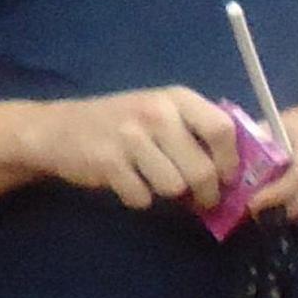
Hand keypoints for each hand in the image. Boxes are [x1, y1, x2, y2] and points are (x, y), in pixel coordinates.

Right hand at [33, 86, 238, 211]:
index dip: (231, 160)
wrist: (57, 129)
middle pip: (201, 168)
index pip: (222, 129)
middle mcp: (156, 113)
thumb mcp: (162, 111)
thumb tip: (239, 165)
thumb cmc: (123, 123)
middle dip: (207, 192)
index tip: (230, 178)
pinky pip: (142, 197)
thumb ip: (197, 129)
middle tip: (203, 199)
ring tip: (157, 182)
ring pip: (174, 186)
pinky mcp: (108, 163)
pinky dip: (139, 199)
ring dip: (170, 194)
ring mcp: (130, 137)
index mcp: (177, 98)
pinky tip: (129, 184)